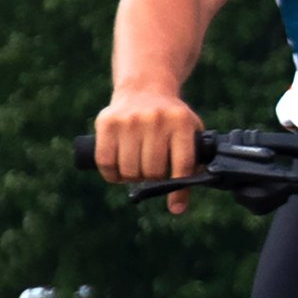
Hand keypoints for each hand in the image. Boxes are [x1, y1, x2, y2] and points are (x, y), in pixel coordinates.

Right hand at [95, 88, 201, 215]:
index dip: (179, 190)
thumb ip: (190, 167)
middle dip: (152, 179)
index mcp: (181, 123)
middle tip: (151, 172)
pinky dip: (112, 175)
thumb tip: (177, 209)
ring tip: (137, 169)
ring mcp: (130, 120)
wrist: (145, 89)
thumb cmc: (171, 122)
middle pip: (153, 171)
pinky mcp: (108, 122)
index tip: (175, 206)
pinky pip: (106, 162)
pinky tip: (118, 172)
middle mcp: (156, 119)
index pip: (182, 164)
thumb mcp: (189, 135)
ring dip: (132, 178)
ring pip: (130, 170)